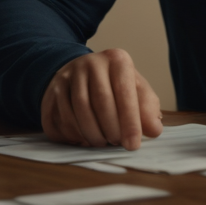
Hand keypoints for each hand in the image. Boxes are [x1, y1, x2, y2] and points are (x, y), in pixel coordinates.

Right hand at [41, 48, 162, 150]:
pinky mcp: (51, 91)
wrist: (82, 74)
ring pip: (77, 111)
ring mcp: (67, 75)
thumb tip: (154, 129)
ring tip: (102, 142)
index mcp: (116, 59)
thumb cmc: (115, 86)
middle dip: (110, 129)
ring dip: (91, 134)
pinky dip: (72, 135)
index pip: (124, 91)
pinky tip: (83, 139)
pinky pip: (59, 118)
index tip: (133, 145)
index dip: (130, 121)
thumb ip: (147, 109)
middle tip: (117, 144)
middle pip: (100, 101)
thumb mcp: (135, 90)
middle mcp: (90, 63)